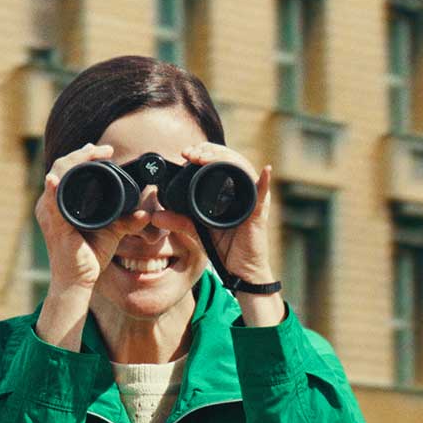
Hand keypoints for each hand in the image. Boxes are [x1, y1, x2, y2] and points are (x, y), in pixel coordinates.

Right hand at [34, 143, 152, 293]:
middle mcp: (51, 205)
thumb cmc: (89, 256)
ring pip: (56, 178)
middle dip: (81, 154)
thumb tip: (146, 212)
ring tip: (90, 152)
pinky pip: (50, 205)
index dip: (84, 156)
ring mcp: (50, 215)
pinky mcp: (53, 227)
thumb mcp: (112, 231)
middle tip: (103, 149)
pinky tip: (53, 180)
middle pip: (61, 168)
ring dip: (71, 163)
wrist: (78, 281)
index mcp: (61, 202)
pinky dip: (51, 191)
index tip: (104, 150)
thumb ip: (127, 219)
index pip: (68, 170)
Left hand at [180, 142, 276, 285]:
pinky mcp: (259, 214)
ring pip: (243, 170)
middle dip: (211, 151)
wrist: (240, 270)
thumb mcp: (197, 231)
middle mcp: (243, 191)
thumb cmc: (225, 248)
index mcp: (230, 190)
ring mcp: (252, 200)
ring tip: (205, 157)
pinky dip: (265, 182)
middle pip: (231, 160)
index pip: (220, 162)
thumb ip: (179, 221)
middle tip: (191, 153)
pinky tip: (266, 171)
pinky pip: (263, 195)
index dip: (204, 152)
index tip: (186, 153)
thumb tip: (156, 216)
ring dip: (226, 160)